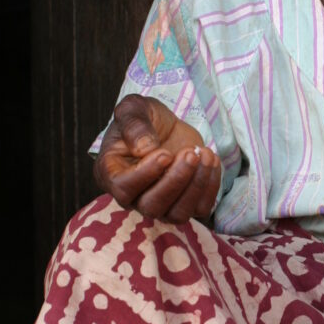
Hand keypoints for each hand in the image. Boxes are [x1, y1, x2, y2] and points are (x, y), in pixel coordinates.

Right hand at [94, 94, 221, 221]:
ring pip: (177, 214)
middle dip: (175, 181)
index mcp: (112, 174)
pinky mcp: (185, 202)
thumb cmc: (143, 119)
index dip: (146, 174)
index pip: (124, 188)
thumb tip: (144, 149)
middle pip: (152, 206)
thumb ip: (133, 124)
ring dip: (196, 186)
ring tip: (204, 154)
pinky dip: (210, 187)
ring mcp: (161, 204)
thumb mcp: (133, 108)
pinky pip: (199, 208)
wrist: (165, 127)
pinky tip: (211, 161)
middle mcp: (134, 197)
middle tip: (190, 154)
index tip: (165, 153)